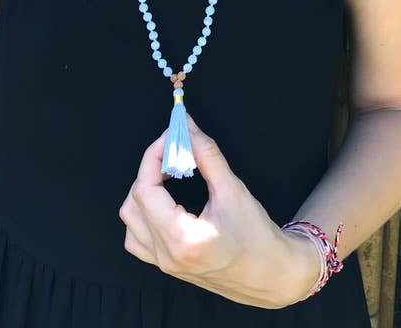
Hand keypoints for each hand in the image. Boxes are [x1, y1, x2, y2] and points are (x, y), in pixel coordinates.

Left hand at [118, 114, 320, 308]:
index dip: (153, 156)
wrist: (269, 274)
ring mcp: (164, 264)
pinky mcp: (167, 266)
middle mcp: (166, 255)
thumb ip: (206, 155)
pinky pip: (137, 238)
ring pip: (131, 222)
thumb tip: (186, 127)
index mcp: (181, 239)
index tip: (170, 136)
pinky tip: (164, 202)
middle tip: (173, 151)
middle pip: (134, 203)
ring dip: (143, 191)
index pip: (146, 190)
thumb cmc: (256, 235)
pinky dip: (142, 214)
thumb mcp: (233, 190)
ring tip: (167, 174)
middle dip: (149, 169)